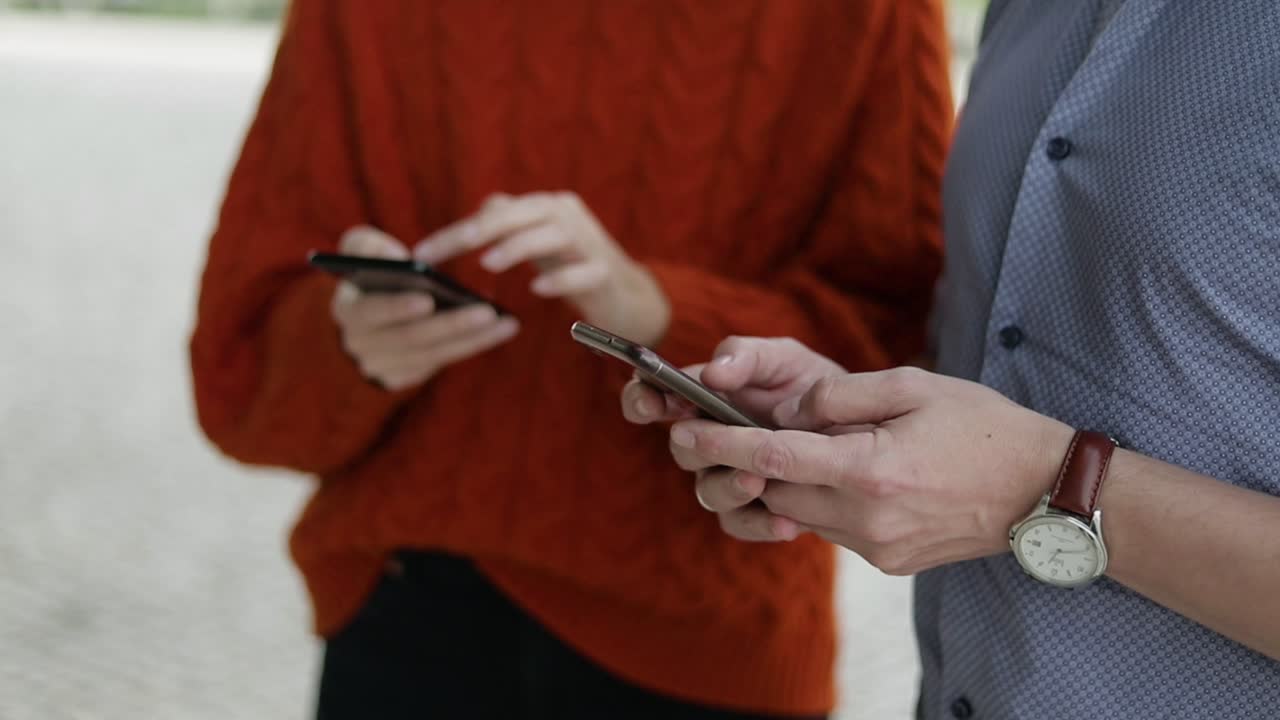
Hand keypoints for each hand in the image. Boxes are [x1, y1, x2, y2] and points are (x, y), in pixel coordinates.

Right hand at [331, 226, 519, 390]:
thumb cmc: (372, 275)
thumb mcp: (360, 252)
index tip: (428, 299)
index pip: (370, 312)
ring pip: (433, 354)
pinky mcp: (405, 377)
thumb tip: (397, 258)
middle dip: (450, 325)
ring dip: (472, 338)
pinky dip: (472, 345)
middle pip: (410, 338)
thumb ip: (367, 246)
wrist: (366, 319)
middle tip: (486, 311)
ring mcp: (383, 366)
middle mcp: (361, 345)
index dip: (397, 307)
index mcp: (347, 312)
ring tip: (506, 321)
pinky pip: (443, 361)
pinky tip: (500, 330)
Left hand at [413, 192, 669, 344]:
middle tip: (445, 251)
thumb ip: (510, 225)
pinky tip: (538, 289)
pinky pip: (582, 271)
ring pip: (552, 235)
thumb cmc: (573, 268)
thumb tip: (479, 211)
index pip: (495, 212)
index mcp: (546, 207)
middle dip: (478, 231)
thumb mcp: (539, 242)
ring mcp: (590, 243)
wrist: (628, 298)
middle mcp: (568, 215)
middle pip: (519, 215)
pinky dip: (560, 278)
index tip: (420, 255)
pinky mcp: (606, 273)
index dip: (456, 232)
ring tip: (488, 264)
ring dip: (518, 248)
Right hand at [622, 337, 845, 541]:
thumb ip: (747, 357)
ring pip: (708, 493)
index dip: (642, 400)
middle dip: (696, 446)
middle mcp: (707, 443)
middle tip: (717, 441)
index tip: (651, 400)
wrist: (859, 430)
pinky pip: (742, 525)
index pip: (653, 399)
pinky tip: (787, 522)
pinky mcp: (755, 512)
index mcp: (702, 400)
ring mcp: (728, 479)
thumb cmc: (811, 387)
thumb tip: (712, 373)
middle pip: (682, 449)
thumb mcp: (785, 360)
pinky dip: (762, 525)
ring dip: (729, 487)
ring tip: (758, 482)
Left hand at [672, 367, 1074, 573]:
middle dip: (750, 464)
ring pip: (801, 513)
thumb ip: (840, 394)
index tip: (685, 430)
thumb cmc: (982, 426)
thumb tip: (788, 409)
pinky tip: (850, 475)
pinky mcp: (887, 563)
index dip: (723, 443)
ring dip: (790, 482)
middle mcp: (867, 518)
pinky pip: (832, 529)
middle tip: (731, 431)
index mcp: (871, 470)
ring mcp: (877, 548)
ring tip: (810, 447)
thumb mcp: (913, 386)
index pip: (774, 458)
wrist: (1041, 491)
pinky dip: (824, 500)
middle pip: (777, 491)